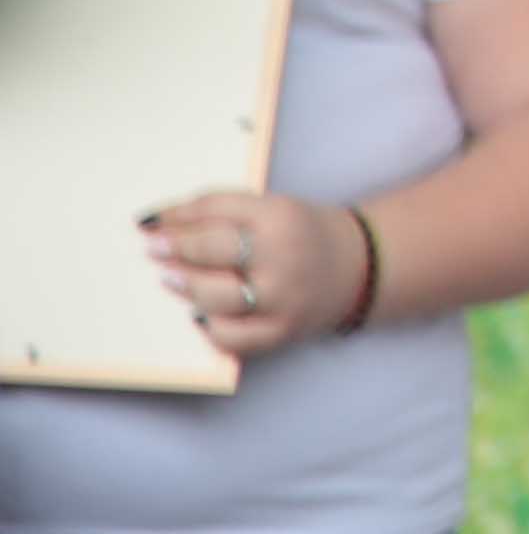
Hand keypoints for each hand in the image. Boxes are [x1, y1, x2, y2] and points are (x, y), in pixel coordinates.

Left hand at [141, 188, 362, 360]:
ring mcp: (281, 297)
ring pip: (213, 296)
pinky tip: (200, 316)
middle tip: (154, 250)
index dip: (176, 217)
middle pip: (212, 249)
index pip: (215, 209)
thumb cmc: (304, 235)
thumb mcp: (275, 209)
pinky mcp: (280, 331)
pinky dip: (209, 327)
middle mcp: (282, 255)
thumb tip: (164, 224)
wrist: (361, 267)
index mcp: (281, 215)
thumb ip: (225, 214)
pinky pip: (229, 336)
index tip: (150, 224)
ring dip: (186, 286)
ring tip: (172, 279)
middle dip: (175, 249)